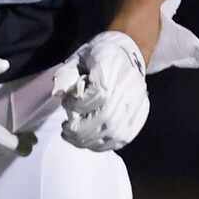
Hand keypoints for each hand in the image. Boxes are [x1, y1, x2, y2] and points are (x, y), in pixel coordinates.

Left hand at [54, 30, 149, 151]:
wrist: (131, 52)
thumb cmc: (100, 55)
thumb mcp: (79, 57)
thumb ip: (67, 74)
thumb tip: (58, 93)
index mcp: (112, 69)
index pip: (99, 95)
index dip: (78, 104)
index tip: (66, 102)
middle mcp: (128, 88)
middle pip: (107, 118)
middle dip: (80, 129)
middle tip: (65, 128)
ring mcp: (137, 103)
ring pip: (115, 132)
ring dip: (89, 140)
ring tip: (73, 137)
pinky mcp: (140, 114)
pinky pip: (124, 137)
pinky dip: (104, 145)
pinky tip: (89, 142)